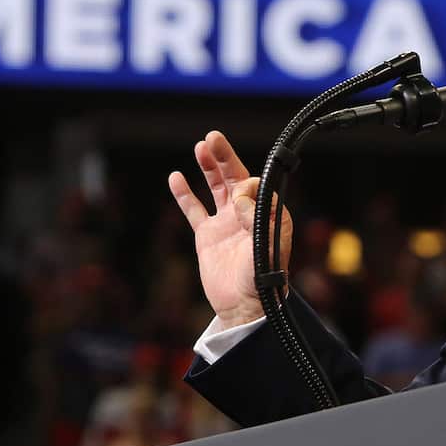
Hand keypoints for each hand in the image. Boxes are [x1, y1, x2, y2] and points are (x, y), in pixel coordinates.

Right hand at [168, 131, 292, 328]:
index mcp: (268, 214)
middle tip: (213, 137)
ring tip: (201, 146)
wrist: (244, 308)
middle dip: (225, 157)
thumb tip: (239, 197)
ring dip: (209, 167)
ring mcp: (227, 223)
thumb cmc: (262, 280)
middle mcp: (249, 215)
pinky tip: (176, 177)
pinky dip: (185, 194)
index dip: (245, 187)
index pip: (255, 186)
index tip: (238, 204)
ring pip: (216, 188)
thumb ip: (257, 219)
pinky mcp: (208, 236)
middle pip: (236, 178)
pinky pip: (194, 210)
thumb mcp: (266, 248)